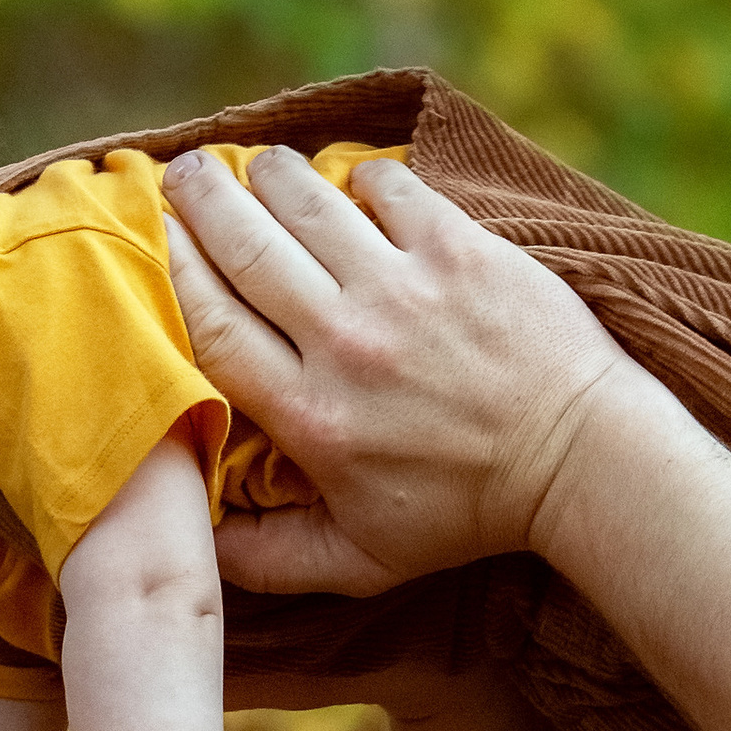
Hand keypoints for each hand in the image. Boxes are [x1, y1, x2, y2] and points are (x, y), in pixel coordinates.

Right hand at [160, 145, 631, 588]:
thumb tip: (198, 546)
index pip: (211, 324)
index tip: (152, 242)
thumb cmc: (466, 516)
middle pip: (244, 245)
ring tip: (253, 166)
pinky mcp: (460, 249)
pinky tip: (353, 185)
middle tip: (179, 174)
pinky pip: (388, 184)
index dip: (171, 271)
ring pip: (306, 199)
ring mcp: (404, 288)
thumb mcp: (361, 564)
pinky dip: (360, 176)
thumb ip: (271, 559)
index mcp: (310, 417)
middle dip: (199, 199)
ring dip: (268, 173)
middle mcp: (345, 343)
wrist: (579, 462)